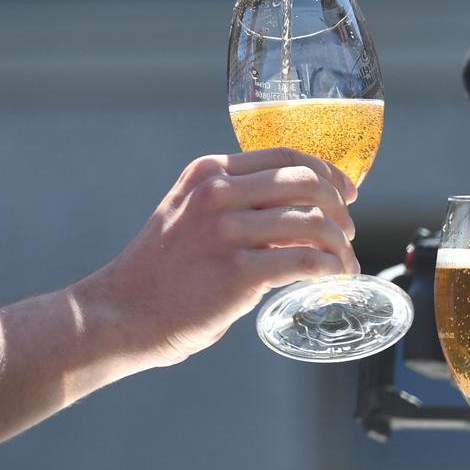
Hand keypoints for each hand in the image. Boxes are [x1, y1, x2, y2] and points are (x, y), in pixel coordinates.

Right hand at [69, 148, 360, 373]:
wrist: (120, 313)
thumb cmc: (160, 272)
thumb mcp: (189, 216)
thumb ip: (235, 207)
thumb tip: (297, 217)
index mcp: (207, 172)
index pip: (286, 157)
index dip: (327, 172)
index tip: (347, 194)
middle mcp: (216, 193)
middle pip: (306, 183)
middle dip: (340, 209)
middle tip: (348, 235)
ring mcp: (225, 231)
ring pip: (313, 223)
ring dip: (341, 246)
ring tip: (345, 266)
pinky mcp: (236, 272)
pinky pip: (305, 262)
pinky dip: (330, 270)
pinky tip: (333, 279)